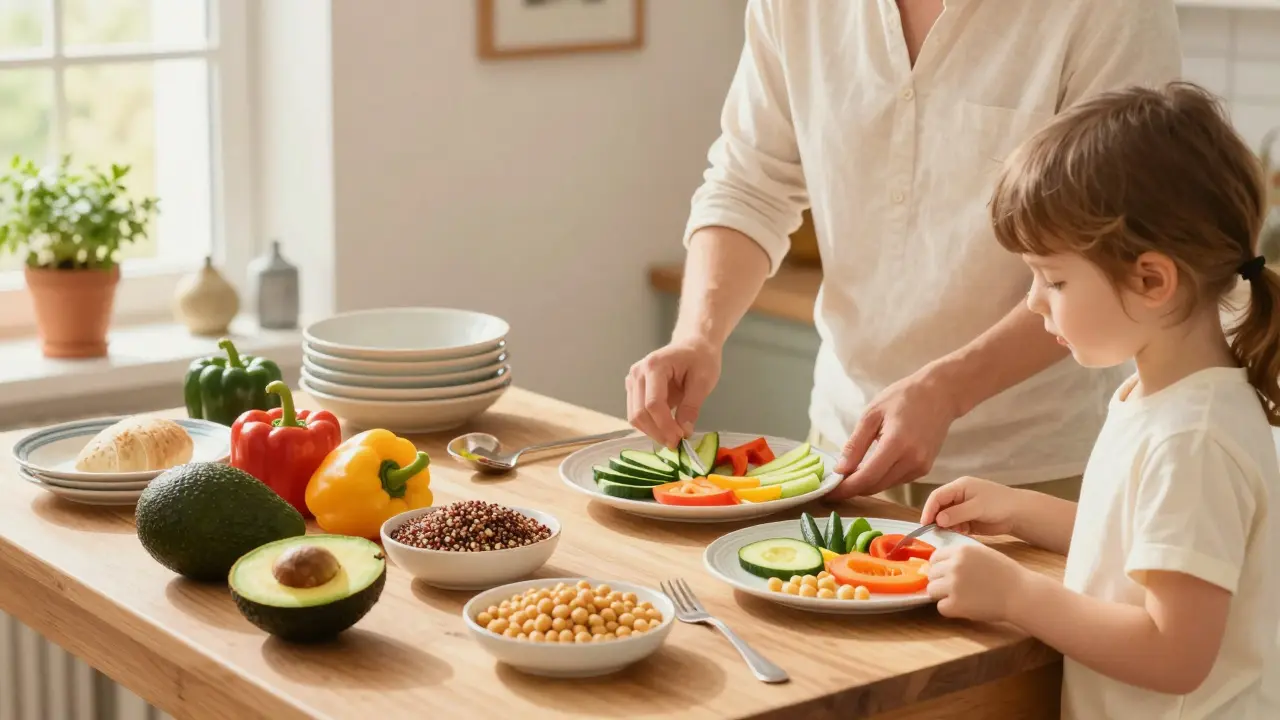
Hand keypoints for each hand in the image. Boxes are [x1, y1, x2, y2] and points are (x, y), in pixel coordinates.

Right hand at [626, 339, 721, 448]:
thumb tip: (684, 431)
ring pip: (634, 416)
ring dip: (652, 432)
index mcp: (654, 366)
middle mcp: (637, 372)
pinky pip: (636, 413)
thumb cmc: (700, 358)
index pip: (653, 403)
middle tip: (677, 444)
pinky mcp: (633, 389)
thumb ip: (692, 406)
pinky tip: (665, 429)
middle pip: (639, 412)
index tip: (681, 439)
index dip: (665, 425)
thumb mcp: (703, 381)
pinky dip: (649, 425)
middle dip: (658, 432)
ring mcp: (633, 380)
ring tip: (672, 438)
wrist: (693, 345)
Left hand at [827, 370, 960, 499]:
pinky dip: (881, 478)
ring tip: (849, 475)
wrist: (940, 394)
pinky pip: (897, 480)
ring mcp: (921, 466)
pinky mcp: (924, 468)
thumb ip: (855, 444)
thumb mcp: (872, 414)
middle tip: (834, 484)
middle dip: (853, 488)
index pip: (867, 477)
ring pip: (886, 485)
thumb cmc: (904, 397)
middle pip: (876, 485)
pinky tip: (870, 468)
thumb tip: (840, 470)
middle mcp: (912, 459)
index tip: (829, 491)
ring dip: (866, 484)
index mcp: (897, 443)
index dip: (846, 488)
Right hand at [919, 476, 1021, 536]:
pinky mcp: (968, 520)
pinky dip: (953, 530)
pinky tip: (958, 534)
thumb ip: (957, 513)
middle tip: (932, 532)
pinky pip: (954, 525)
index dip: (929, 509)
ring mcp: (963, 508)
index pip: (937, 496)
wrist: (1019, 514)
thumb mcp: (977, 507)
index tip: (925, 523)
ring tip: (947, 534)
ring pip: (945, 518)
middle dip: (935, 519)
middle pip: (939, 507)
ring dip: (944, 526)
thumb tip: (937, 520)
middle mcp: (958, 496)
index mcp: (959, 487)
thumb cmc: (1000, 504)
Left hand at [926, 543, 1028, 622]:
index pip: (935, 558)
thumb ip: (962, 556)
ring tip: (961, 598)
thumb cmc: (1006, 575)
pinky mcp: (955, 604)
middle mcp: (954, 565)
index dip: (940, 568)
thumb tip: (939, 563)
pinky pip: (941, 607)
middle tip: (957, 589)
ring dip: (943, 595)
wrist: (1021, 594)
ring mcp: (953, 585)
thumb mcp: (982, 554)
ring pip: (932, 590)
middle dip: (941, 581)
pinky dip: (951, 609)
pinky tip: (965, 607)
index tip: (949, 575)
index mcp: (961, 551)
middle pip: (931, 574)